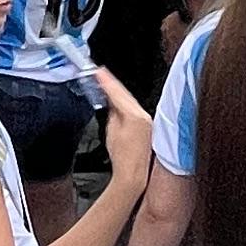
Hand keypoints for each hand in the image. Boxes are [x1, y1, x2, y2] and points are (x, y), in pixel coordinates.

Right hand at [94, 76, 154, 199]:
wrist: (133, 174)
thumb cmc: (122, 158)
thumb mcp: (111, 130)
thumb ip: (112, 112)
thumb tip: (111, 103)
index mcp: (135, 115)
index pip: (118, 92)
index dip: (106, 81)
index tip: (98, 71)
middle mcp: (144, 116)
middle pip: (125, 94)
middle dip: (111, 83)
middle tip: (100, 73)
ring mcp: (147, 121)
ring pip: (130, 100)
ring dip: (118, 91)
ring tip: (106, 83)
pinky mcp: (147, 126)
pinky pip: (134, 107)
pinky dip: (124, 101)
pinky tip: (118, 100)